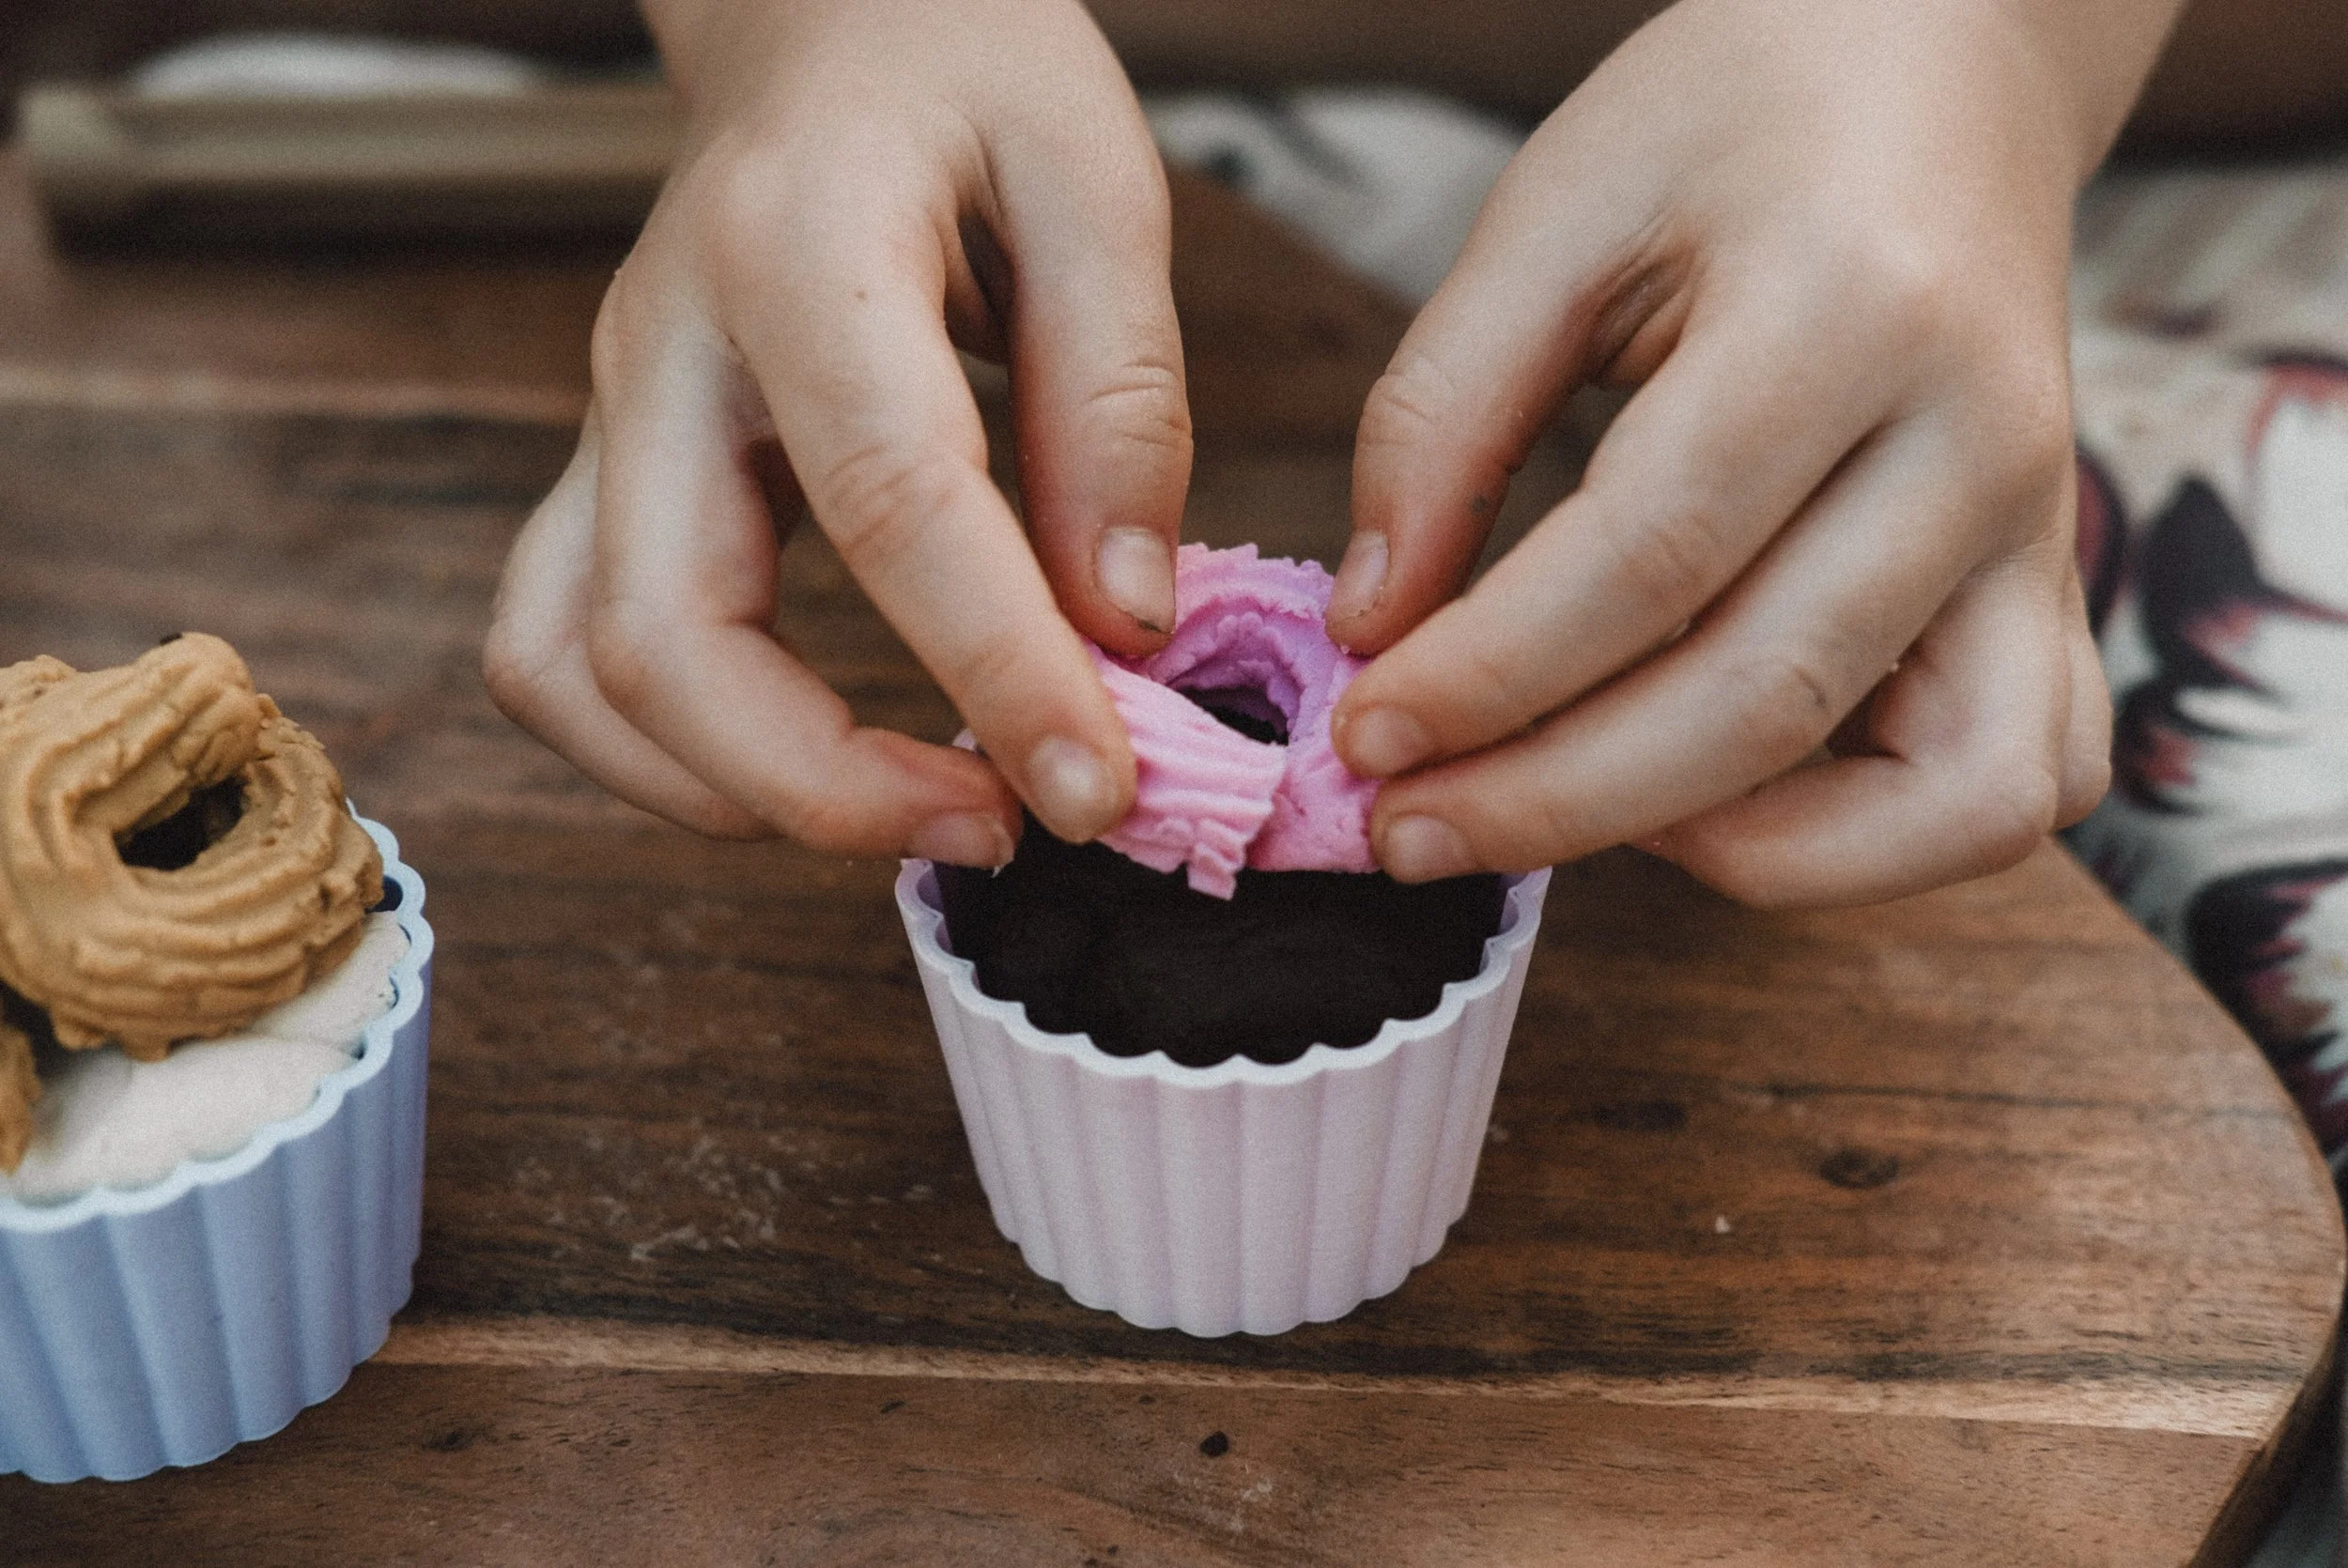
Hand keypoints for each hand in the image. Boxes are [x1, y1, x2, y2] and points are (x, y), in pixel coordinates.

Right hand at [484, 0, 1191, 863]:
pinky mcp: (613, 473)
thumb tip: (1125, 619)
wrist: (822, 14)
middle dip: (827, 786)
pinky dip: (675, 752)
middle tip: (1005, 823)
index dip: (995, 667)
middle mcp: (664, 352)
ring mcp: (612, 420)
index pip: (887, 501)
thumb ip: (1116, 395)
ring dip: (731, 792)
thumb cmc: (964, 66)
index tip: (1098, 783)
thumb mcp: (1095, 177)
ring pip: (574, 673)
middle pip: (663, 636)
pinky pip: (571, 654)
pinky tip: (812, 759)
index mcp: (796, 251)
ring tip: (913, 807)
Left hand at [1323, 0, 2173, 904]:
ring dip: (1742, 855)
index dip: (1487, 677)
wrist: (1937, 65)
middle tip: (1409, 829)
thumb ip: (1441, 417)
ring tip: (1573, 816)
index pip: (1652, 556)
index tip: (1361, 737)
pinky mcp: (2054, 592)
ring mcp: (2043, 532)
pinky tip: (1715, 804)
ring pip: (1949, 796)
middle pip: (1767, 697)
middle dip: (1560, 802)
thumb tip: (1373, 627)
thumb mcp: (1555, 215)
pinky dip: (1874, 844)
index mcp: (1852, 307)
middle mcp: (1982, 440)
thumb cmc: (1732, 122)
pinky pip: (2017, 785)